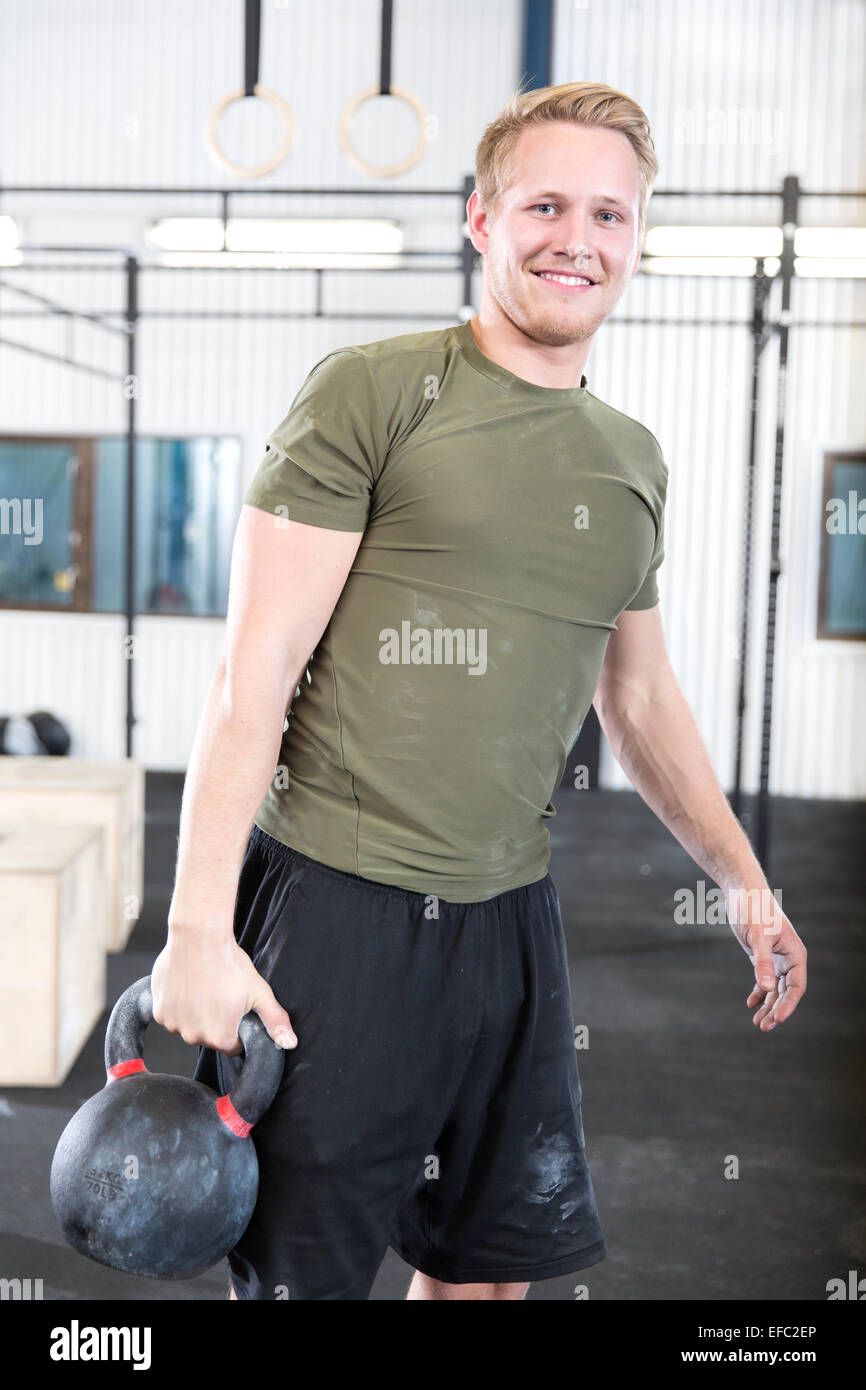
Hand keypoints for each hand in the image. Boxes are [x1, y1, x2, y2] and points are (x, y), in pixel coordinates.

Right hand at [151, 927, 296, 1055]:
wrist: (199, 937)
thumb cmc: (229, 963)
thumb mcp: (259, 992)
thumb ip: (275, 1021)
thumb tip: (290, 1043)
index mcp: (220, 1037)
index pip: (232, 1045)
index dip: (236, 1027)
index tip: (235, 1008)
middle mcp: (194, 1036)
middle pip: (208, 1037)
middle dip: (215, 1021)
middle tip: (219, 995)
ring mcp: (174, 1025)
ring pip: (188, 1026)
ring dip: (194, 1014)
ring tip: (203, 988)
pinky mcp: (159, 1012)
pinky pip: (171, 1016)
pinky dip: (177, 1005)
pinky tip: (188, 986)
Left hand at [724, 886, 806, 1031]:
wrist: (742, 892)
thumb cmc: (754, 910)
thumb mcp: (757, 936)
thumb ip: (762, 963)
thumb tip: (768, 989)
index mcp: (795, 954)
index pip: (796, 986)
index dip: (788, 1004)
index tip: (777, 1020)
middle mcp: (788, 958)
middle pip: (786, 992)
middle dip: (776, 1010)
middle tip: (764, 1027)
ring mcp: (775, 958)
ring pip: (775, 989)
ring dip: (767, 1006)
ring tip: (758, 1023)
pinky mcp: (762, 956)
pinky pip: (764, 980)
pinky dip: (758, 993)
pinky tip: (750, 1004)